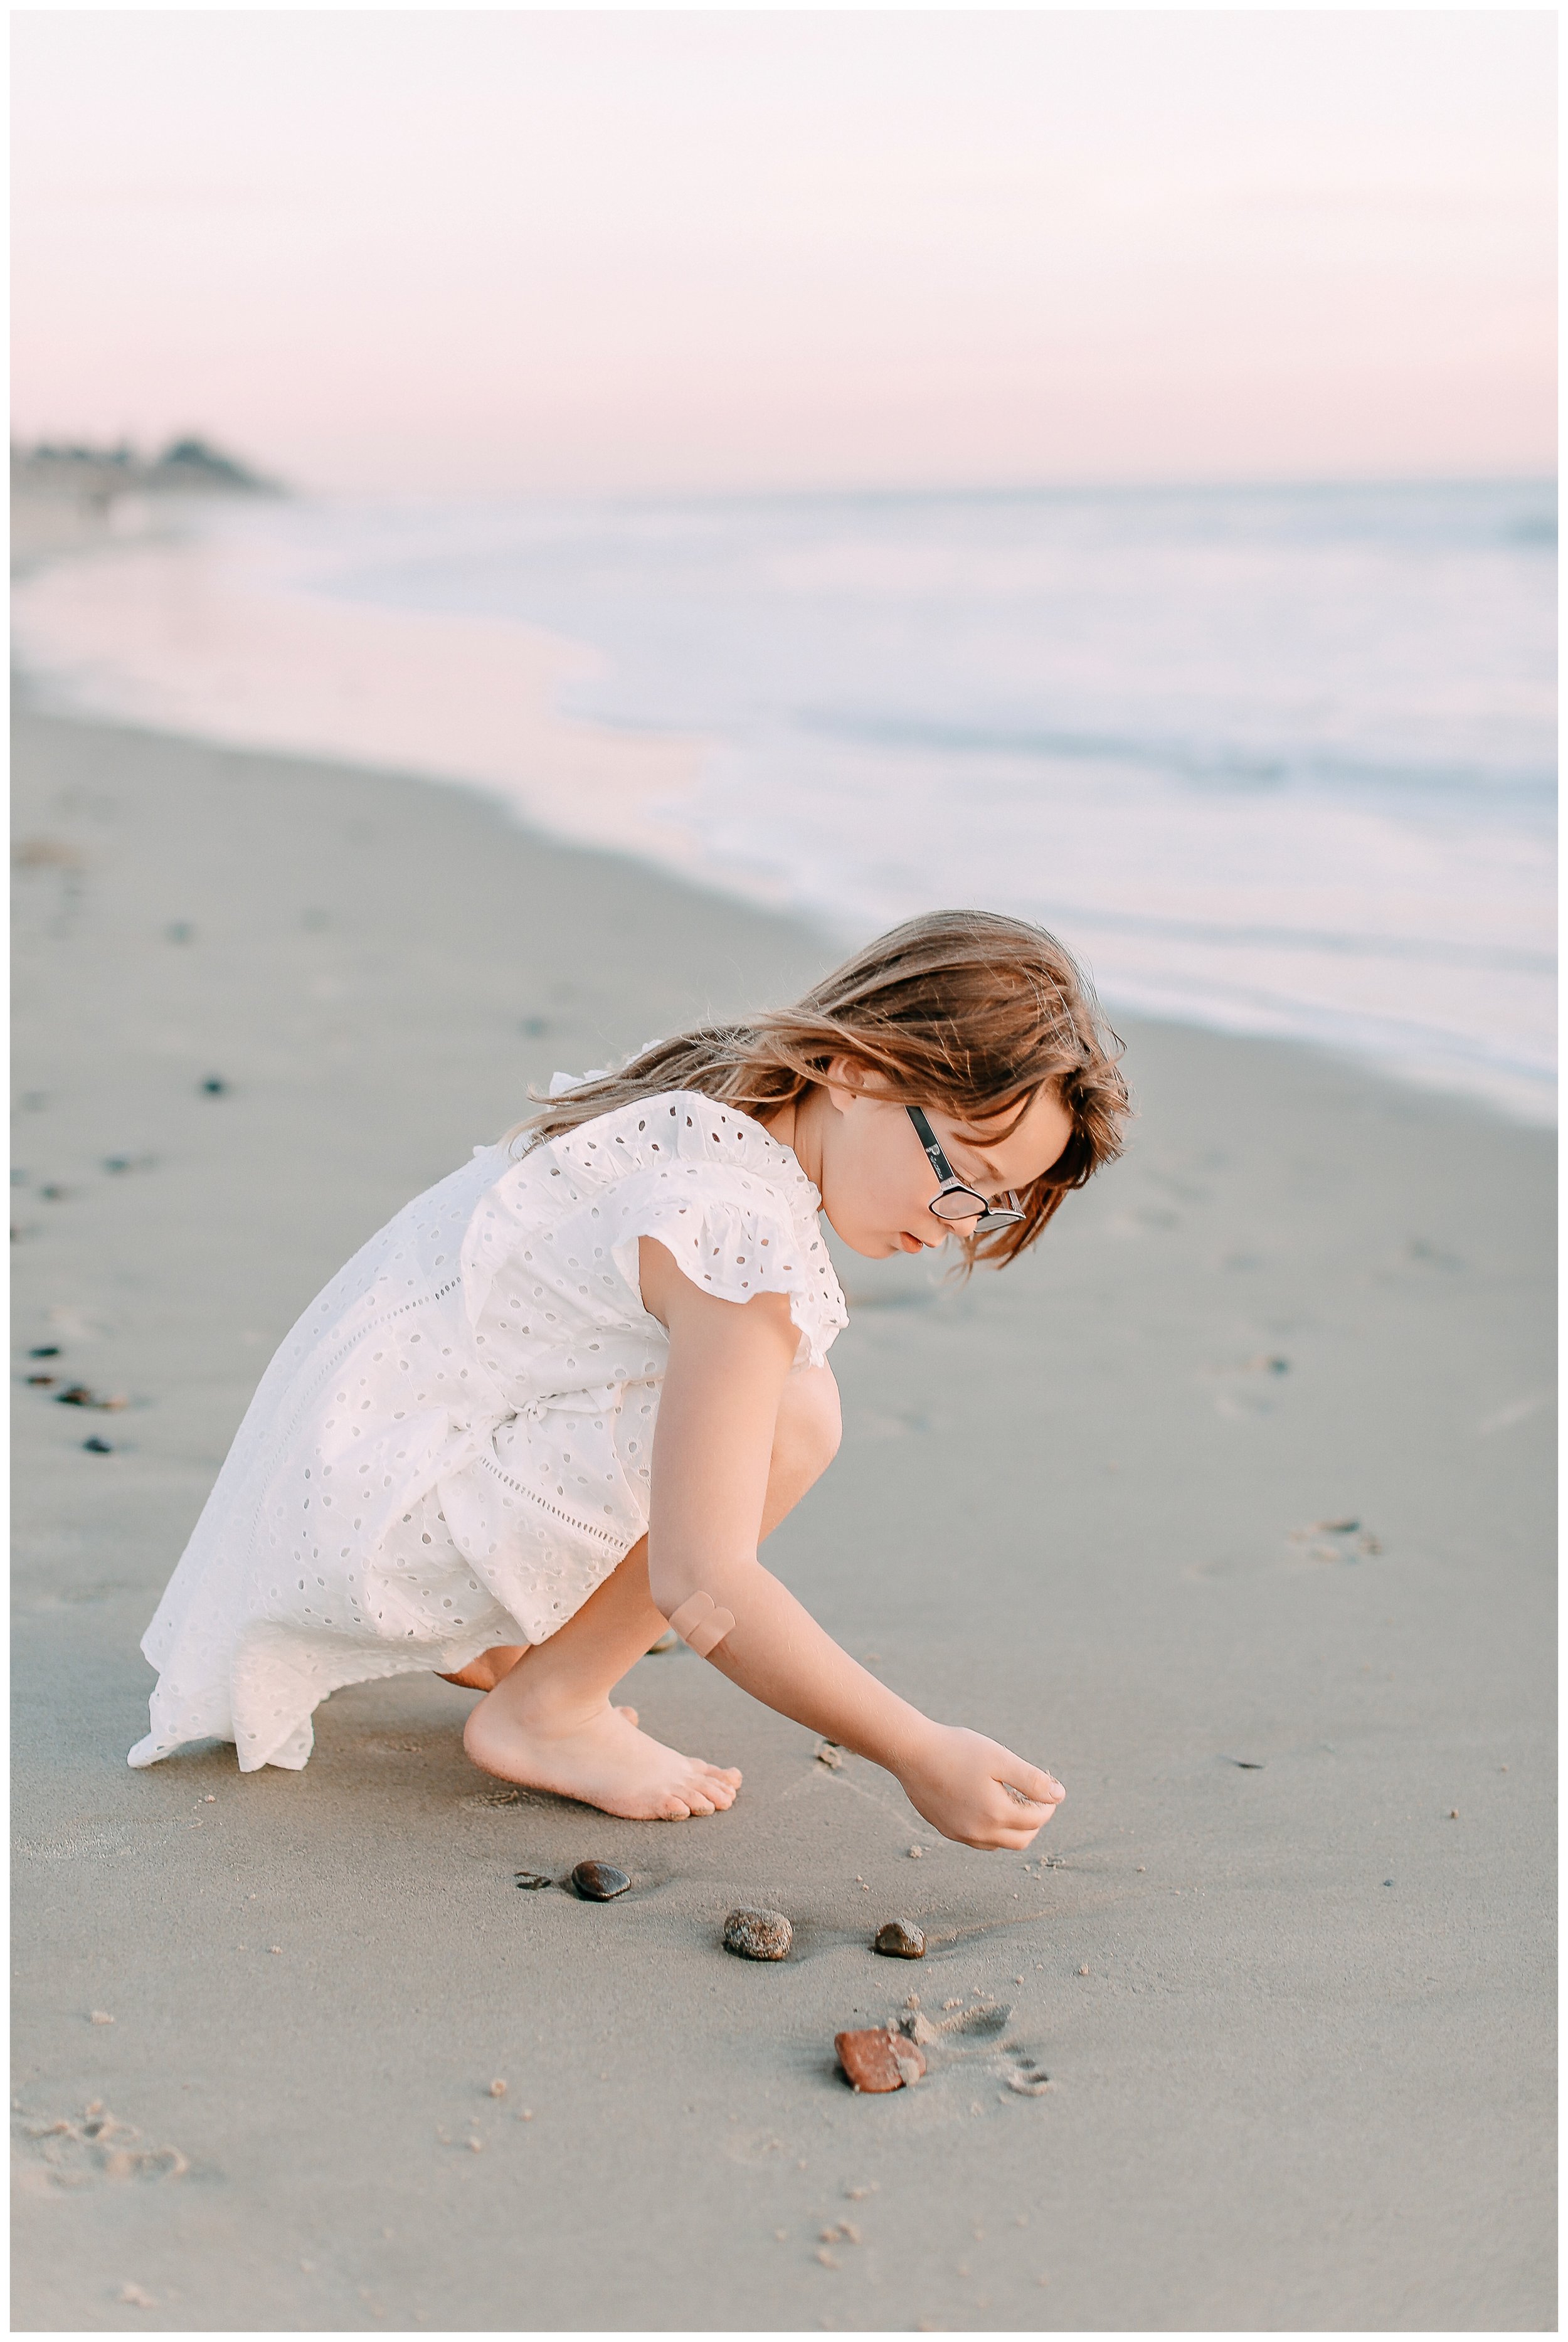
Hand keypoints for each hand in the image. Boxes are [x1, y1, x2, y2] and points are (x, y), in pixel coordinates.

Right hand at [895, 1723, 1064, 1850]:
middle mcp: (978, 1832)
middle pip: (1020, 1840)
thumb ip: (1032, 1780)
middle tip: (1032, 1798)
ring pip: (998, 1843)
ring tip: (1009, 1800)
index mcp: (996, 1814)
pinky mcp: (945, 1830)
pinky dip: (990, 1829)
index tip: (1046, 1787)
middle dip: (1033, 1822)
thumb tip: (1059, 1796)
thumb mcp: (999, 1759)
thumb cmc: (957, 1750)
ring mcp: (960, 1834)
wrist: (911, 1752)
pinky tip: (985, 1805)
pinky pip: (976, 1839)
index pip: (1035, 1821)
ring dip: (1011, 1828)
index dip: (1047, 1806)